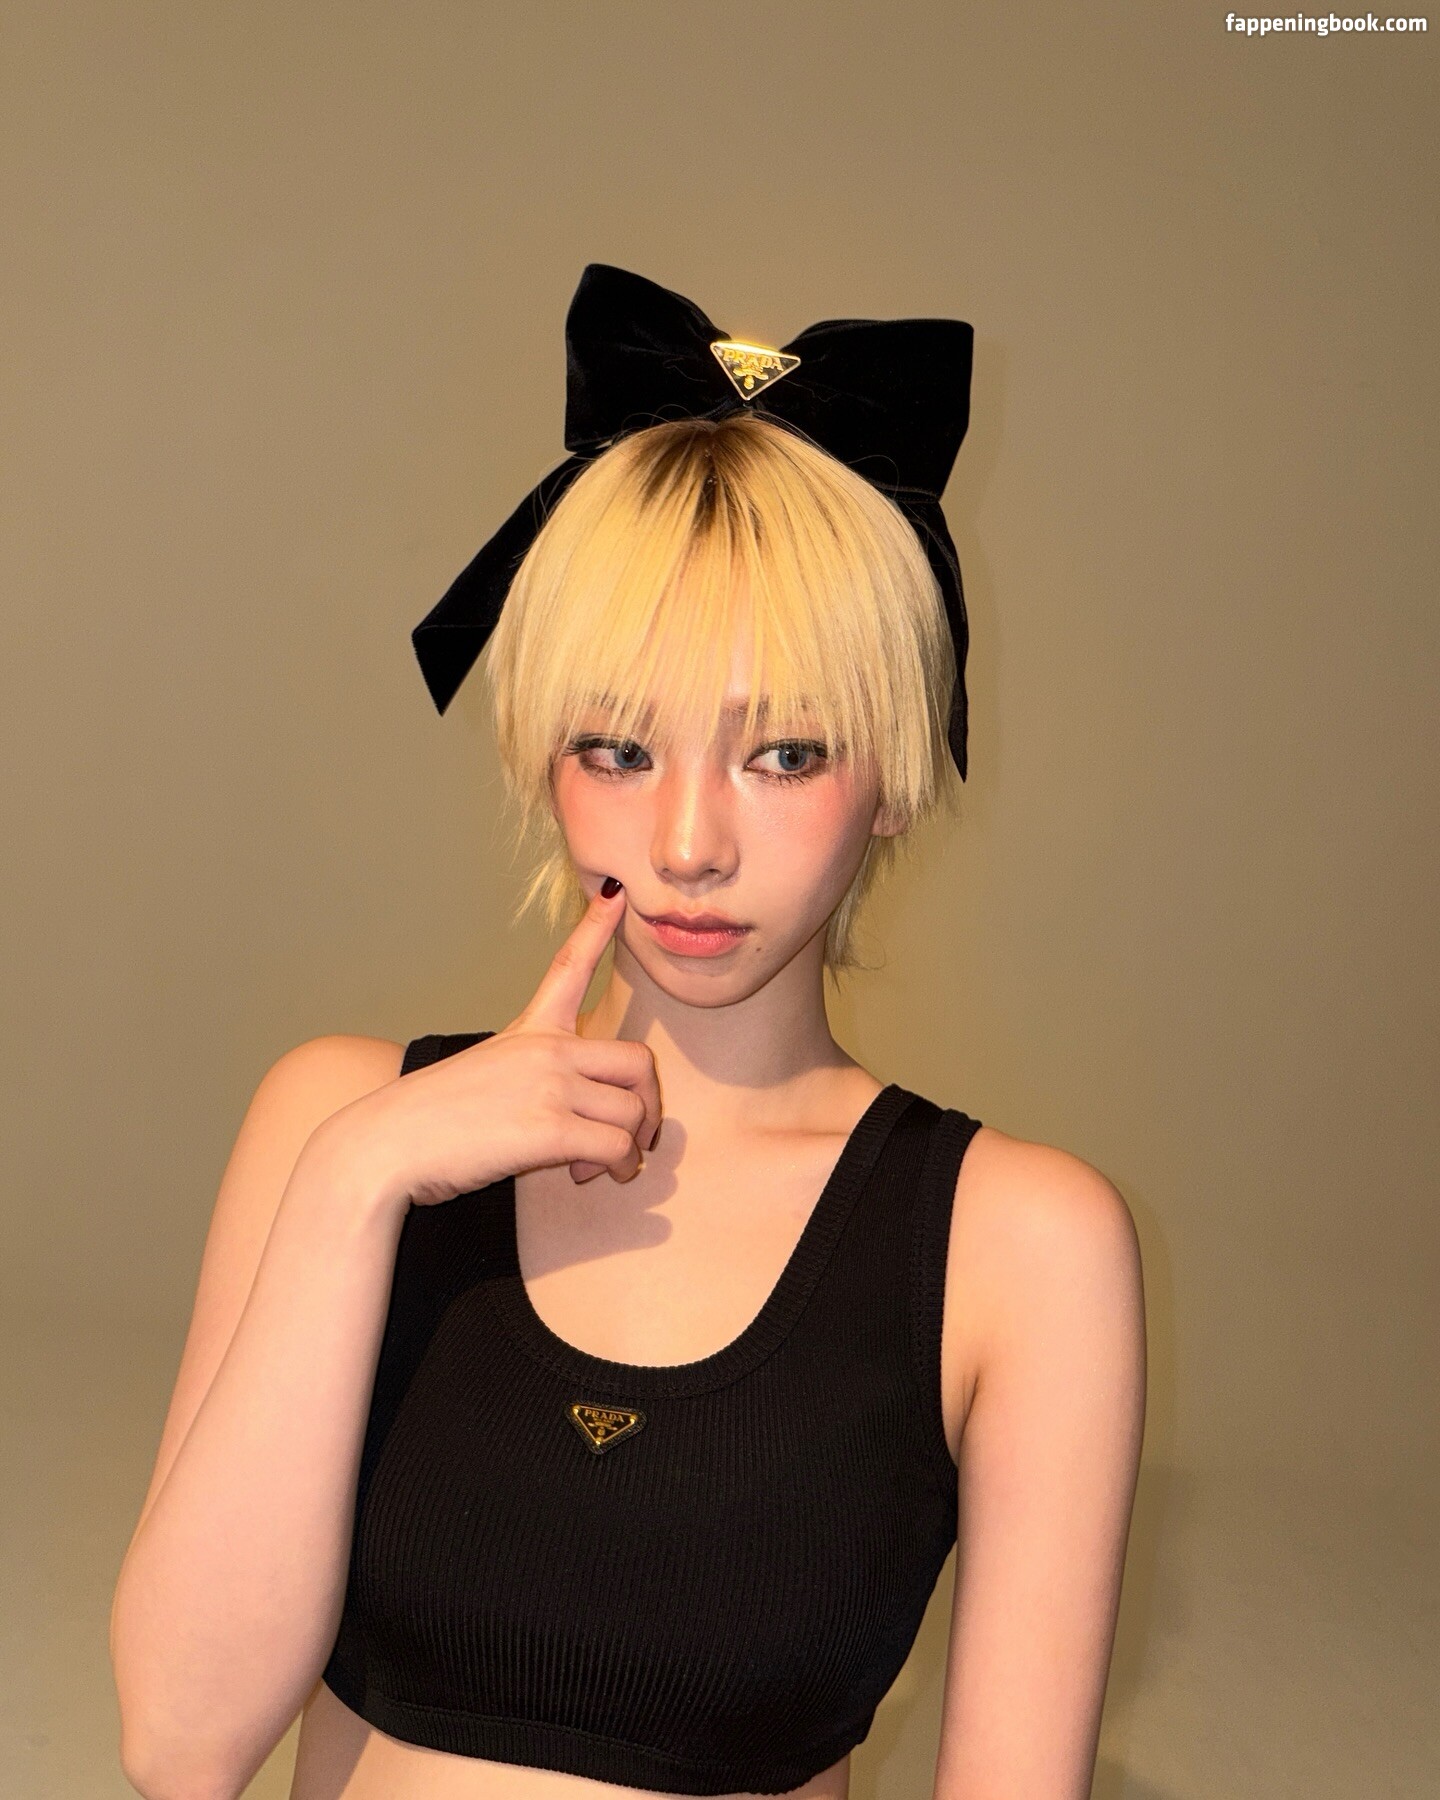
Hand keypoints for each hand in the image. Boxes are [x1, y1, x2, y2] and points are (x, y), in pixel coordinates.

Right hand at [325, 880, 661, 1209]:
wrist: (385, 1144)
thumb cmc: (427, 1120)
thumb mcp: (480, 1074)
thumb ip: (529, 1080)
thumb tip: (567, 1119)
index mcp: (528, 1031)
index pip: (569, 966)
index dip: (597, 927)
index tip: (616, 892)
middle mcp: (546, 1050)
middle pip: (638, 1062)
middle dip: (648, 1104)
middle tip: (636, 1134)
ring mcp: (550, 1086)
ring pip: (632, 1113)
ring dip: (627, 1149)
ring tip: (598, 1168)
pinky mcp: (550, 1128)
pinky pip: (615, 1148)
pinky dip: (614, 1168)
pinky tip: (586, 1175)